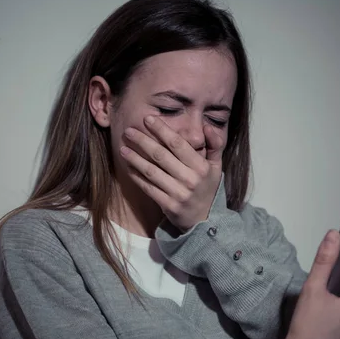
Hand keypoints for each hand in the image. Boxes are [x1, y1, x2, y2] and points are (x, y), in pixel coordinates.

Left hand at [120, 115, 224, 231]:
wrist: (205, 219)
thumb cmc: (207, 188)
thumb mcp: (216, 167)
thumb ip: (215, 145)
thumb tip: (207, 126)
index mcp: (201, 167)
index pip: (178, 144)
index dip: (162, 130)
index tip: (148, 119)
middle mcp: (190, 179)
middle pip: (161, 156)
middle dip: (143, 141)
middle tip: (128, 131)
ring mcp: (178, 193)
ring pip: (152, 172)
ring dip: (135, 159)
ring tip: (123, 148)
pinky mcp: (168, 205)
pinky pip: (149, 188)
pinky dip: (137, 177)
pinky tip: (128, 167)